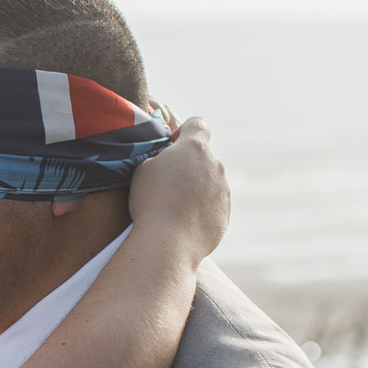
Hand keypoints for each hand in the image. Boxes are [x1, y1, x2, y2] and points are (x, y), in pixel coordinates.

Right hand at [127, 116, 229, 265]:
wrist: (168, 243)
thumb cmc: (150, 202)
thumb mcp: (143, 168)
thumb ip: (160, 156)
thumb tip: (169, 158)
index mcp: (194, 148)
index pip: (198, 124)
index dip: (184, 132)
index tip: (171, 147)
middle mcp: (215, 165)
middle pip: (203, 157)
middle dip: (188, 165)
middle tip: (165, 184)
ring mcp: (223, 190)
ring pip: (209, 182)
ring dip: (195, 188)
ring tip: (172, 207)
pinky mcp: (224, 213)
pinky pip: (212, 205)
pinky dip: (200, 210)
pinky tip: (181, 222)